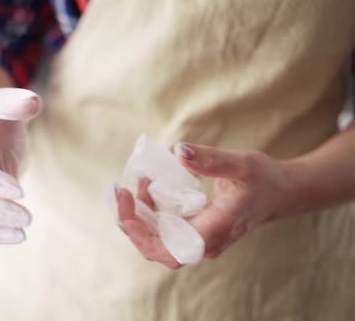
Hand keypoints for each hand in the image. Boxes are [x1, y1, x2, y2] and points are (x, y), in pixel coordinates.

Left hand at [116, 142, 294, 268]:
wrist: (281, 193)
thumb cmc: (264, 178)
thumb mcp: (241, 163)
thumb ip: (210, 160)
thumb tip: (179, 151)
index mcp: (216, 230)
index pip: (171, 251)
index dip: (142, 236)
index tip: (127, 209)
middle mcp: (206, 242)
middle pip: (158, 249)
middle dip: (134, 224)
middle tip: (121, 192)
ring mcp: (201, 240)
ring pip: (159, 239)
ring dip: (141, 215)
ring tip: (137, 183)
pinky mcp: (197, 232)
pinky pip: (167, 229)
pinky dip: (153, 211)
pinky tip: (149, 186)